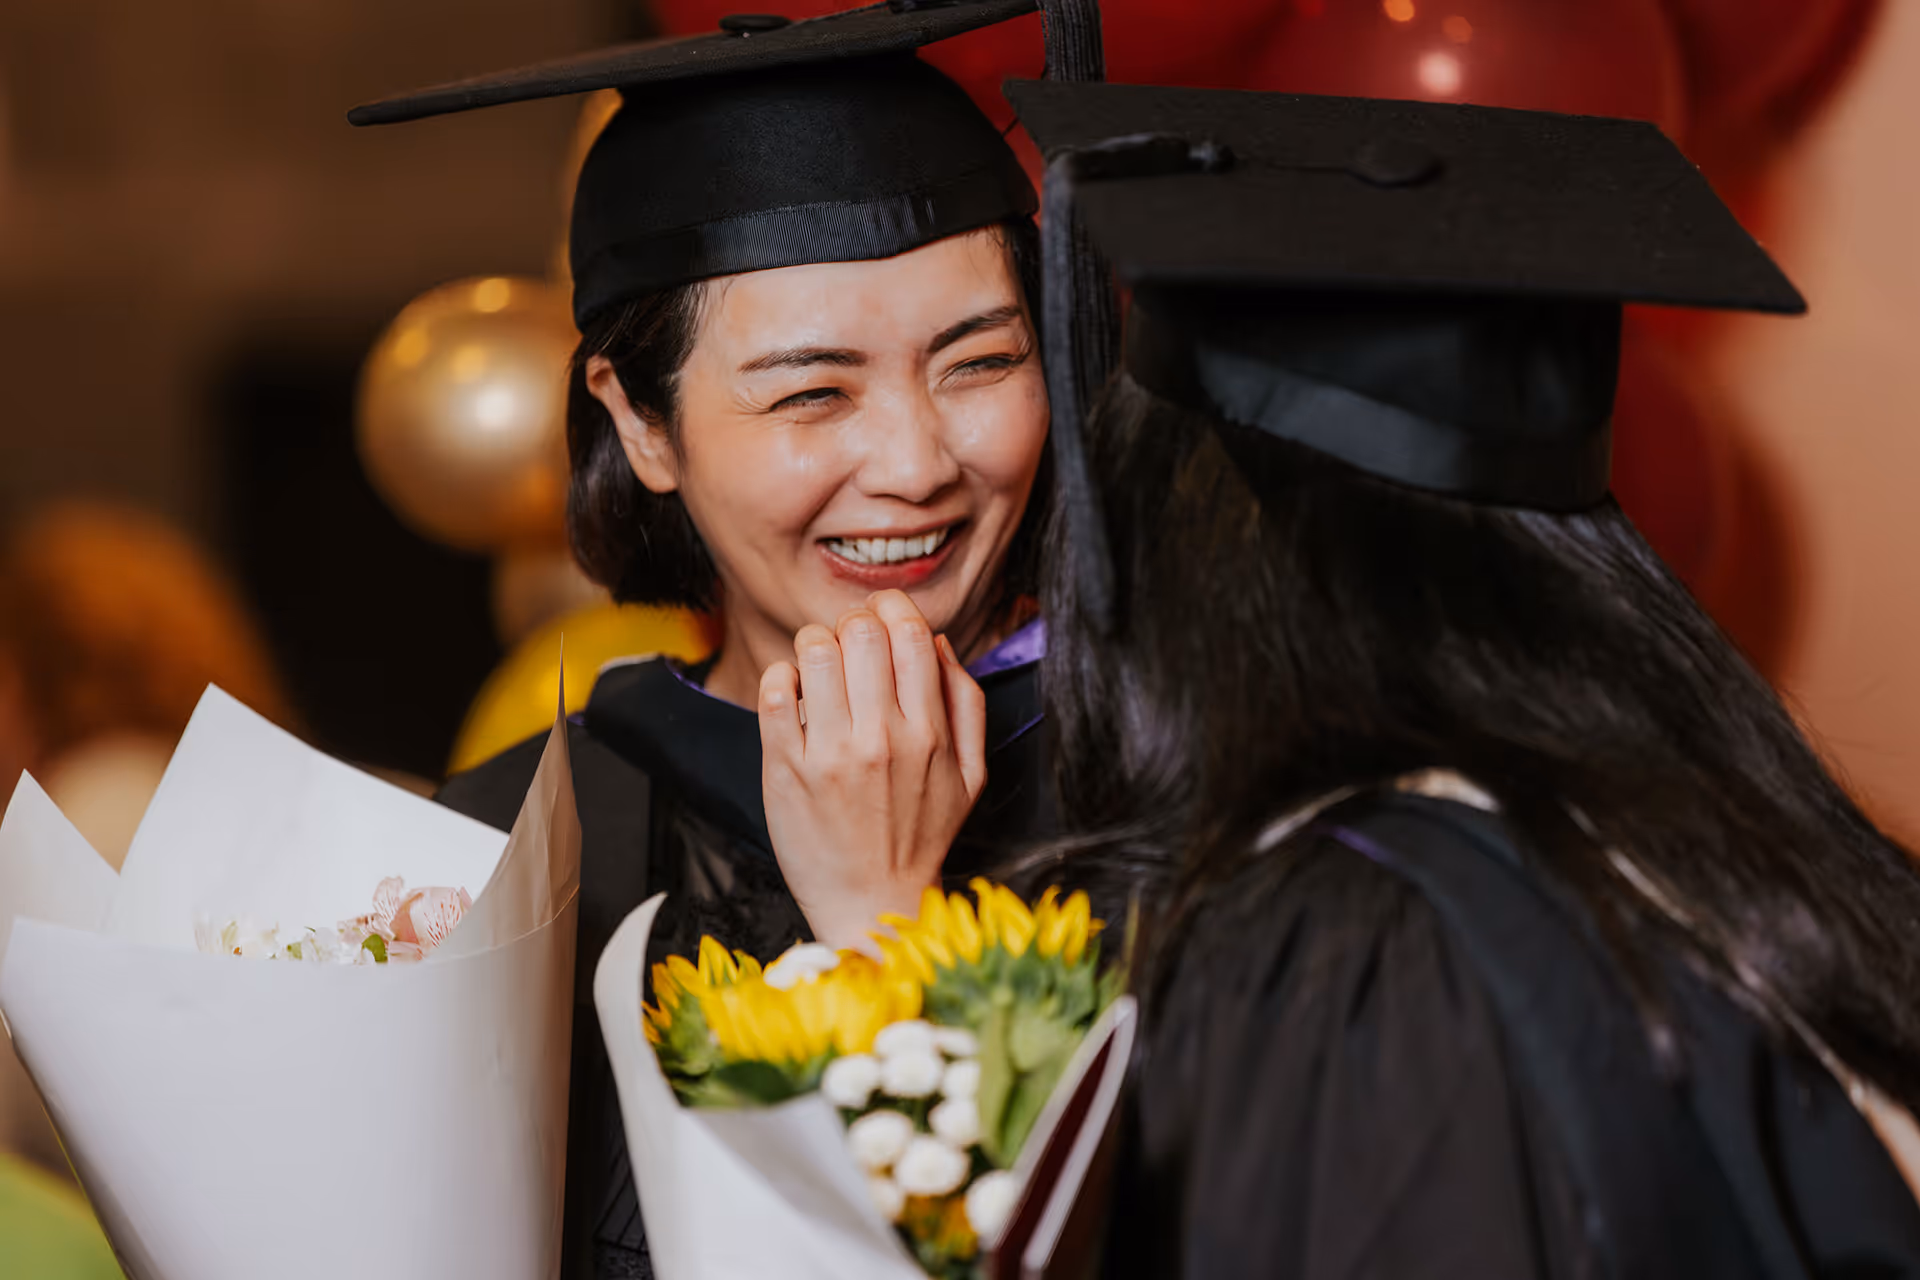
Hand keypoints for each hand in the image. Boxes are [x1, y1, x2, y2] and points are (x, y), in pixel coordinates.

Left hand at [758, 590, 988, 951]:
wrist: (873, 902)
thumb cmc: (921, 835)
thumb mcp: (970, 775)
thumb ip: (966, 703)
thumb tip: (938, 643)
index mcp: (930, 733)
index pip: (910, 633)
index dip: (891, 608)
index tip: (881, 620)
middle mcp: (882, 738)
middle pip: (862, 630)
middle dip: (851, 621)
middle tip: (846, 644)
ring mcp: (831, 753)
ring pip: (815, 650)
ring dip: (813, 643)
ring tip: (817, 668)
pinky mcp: (787, 769)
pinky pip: (775, 692)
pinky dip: (781, 676)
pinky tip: (794, 693)